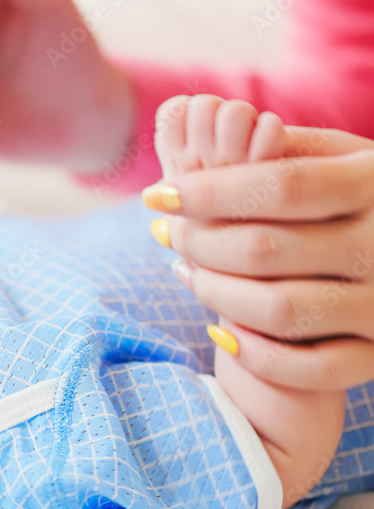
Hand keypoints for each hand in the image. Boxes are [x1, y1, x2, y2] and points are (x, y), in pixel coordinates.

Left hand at [148, 95, 373, 389]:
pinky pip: (312, 368)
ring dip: (216, 295)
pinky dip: (257, 355)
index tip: (156, 196)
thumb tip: (213, 140)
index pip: (280, 186)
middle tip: (167, 233)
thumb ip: (289, 150)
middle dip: (200, 242)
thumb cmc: (372, 196)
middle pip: (267, 248)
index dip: (208, 192)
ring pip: (280, 309)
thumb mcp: (350, 158)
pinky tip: (222, 330)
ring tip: (186, 273)